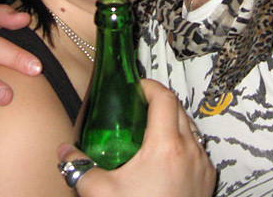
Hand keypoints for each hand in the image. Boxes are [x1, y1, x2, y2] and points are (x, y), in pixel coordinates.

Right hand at [57, 80, 214, 196]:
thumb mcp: (101, 193)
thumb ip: (79, 168)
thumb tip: (65, 152)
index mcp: (166, 146)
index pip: (164, 98)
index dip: (149, 86)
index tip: (136, 88)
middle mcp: (190, 151)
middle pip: (179, 108)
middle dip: (159, 102)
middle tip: (138, 107)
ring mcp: (202, 165)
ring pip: (190, 128)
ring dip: (173, 122)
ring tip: (150, 132)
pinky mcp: (207, 180)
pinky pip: (198, 150)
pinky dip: (184, 144)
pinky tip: (165, 157)